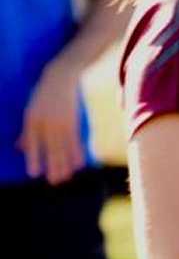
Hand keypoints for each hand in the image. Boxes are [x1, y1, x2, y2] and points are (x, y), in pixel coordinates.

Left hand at [19, 59, 86, 184]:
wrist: (61, 76)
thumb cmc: (42, 95)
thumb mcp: (30, 111)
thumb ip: (26, 131)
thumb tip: (19, 148)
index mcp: (32, 120)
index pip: (32, 144)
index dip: (33, 159)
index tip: (34, 174)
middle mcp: (46, 122)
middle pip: (50, 148)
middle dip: (53, 166)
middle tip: (55, 181)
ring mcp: (61, 121)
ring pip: (63, 147)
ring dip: (65, 163)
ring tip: (66, 177)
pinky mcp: (73, 120)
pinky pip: (75, 140)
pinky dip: (77, 152)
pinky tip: (79, 162)